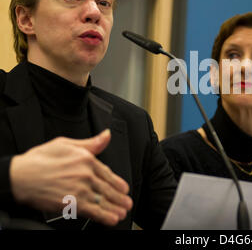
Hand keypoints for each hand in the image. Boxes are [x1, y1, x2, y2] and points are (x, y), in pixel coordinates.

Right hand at [9, 129, 132, 225]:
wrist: (20, 176)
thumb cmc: (39, 160)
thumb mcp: (66, 143)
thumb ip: (90, 143)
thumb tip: (106, 135)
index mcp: (86, 159)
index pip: (107, 173)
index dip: (117, 182)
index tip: (124, 188)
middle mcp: (86, 175)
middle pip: (108, 188)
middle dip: (120, 197)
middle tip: (127, 202)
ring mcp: (80, 190)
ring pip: (103, 200)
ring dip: (116, 207)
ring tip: (122, 212)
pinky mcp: (72, 203)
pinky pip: (93, 211)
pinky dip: (104, 216)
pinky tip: (111, 219)